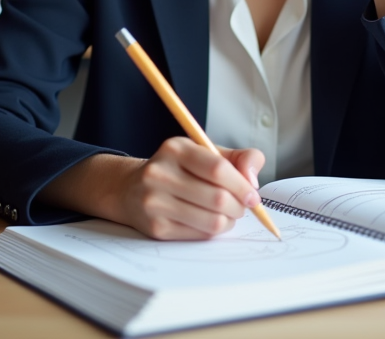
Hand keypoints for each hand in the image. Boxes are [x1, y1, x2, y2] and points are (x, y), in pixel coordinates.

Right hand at [117, 138, 264, 239]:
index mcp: (175, 149)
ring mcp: (155, 202)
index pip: (217, 169)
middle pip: (217, 198)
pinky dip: (214, 231)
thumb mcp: (205, 152)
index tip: (253, 195)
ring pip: (212, 221)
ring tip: (228, 214)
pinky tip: (211, 221)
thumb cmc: (178, 169)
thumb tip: (252, 181)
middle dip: (239, 206)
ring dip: (229, 221)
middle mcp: (160, 173)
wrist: (131, 190)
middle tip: (242, 206)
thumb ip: (238, 158)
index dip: (242, 185)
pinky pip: (200, 235)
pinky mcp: (156, 228)